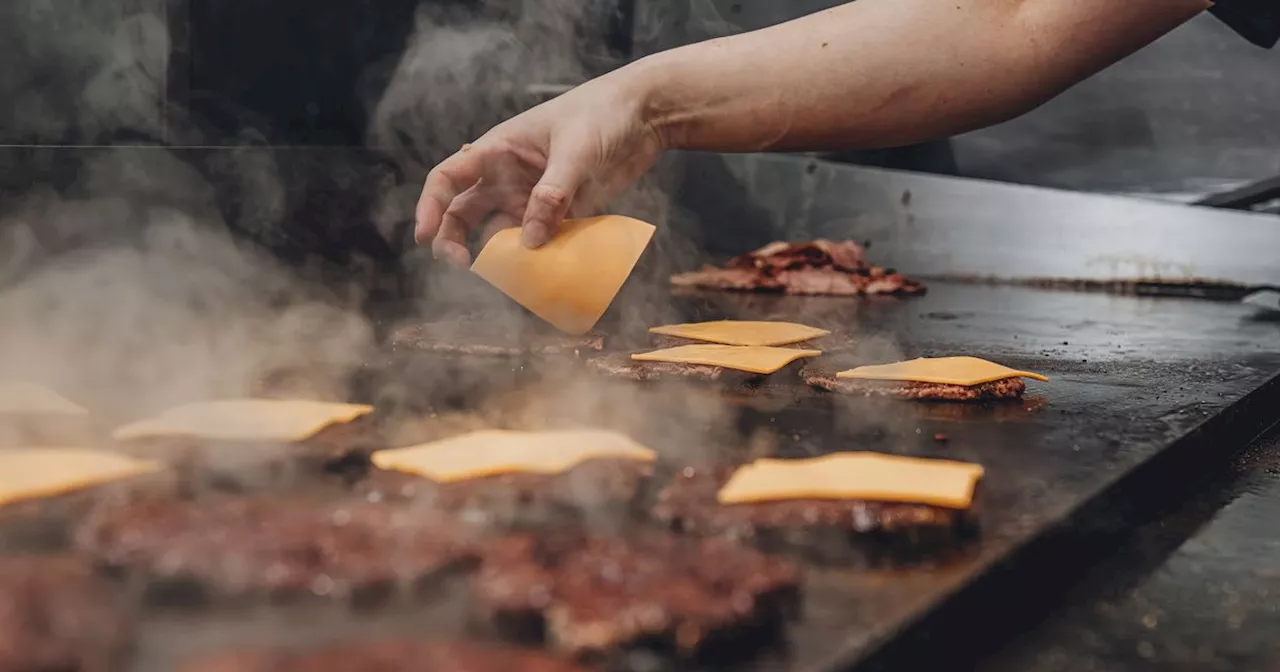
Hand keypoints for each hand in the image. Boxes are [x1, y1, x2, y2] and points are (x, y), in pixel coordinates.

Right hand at [415, 72, 662, 264]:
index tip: (425, 235)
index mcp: (498, 149)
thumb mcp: (576, 150)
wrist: (644, 115)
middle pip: (465, 212)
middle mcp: (507, 176)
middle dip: (454, 239)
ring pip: (499, 232)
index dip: (430, 206)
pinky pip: (538, 241)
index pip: (448, 178)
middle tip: (462, 265)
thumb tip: (531, 241)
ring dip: (496, 255)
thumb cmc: (602, 115)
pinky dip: (534, 259)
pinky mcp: (561, 212)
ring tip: (503, 276)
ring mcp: (533, 197)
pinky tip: (538, 275)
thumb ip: (553, 193)